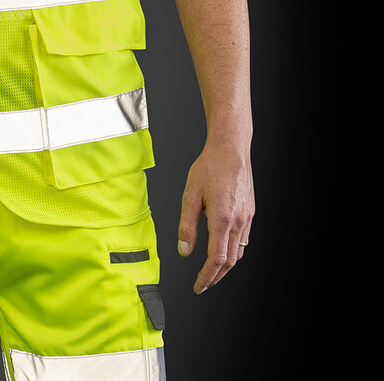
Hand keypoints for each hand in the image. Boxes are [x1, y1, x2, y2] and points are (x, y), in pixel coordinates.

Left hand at [177, 142, 254, 293]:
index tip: (198, 286)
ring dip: (226, 266)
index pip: (216, 259)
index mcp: (222, 219)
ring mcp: (247, 217)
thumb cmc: (209, 167)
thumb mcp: (190, 195)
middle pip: (230, 261)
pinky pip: (244, 238)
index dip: (207, 277)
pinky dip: (234, 250)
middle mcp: (238, 221)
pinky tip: (224, 248)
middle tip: (203, 284)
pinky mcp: (250, 211)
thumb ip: (187, 226)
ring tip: (212, 271)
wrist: (231, 148)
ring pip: (239, 252)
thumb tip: (184, 251)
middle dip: (216, 276)